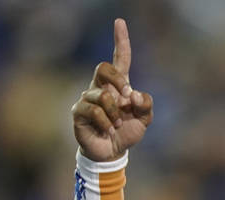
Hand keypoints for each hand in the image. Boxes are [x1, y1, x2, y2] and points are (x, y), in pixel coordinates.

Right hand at [71, 18, 153, 161]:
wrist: (112, 153)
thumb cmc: (126, 132)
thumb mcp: (144, 120)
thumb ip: (146, 105)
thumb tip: (134, 93)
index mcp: (119, 85)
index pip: (120, 58)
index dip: (120, 40)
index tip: (119, 22)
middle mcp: (101, 87)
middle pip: (104, 67)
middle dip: (118, 80)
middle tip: (127, 98)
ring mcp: (88, 98)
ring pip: (103, 96)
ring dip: (116, 113)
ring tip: (118, 125)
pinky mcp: (79, 111)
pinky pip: (95, 110)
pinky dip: (107, 122)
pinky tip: (109, 130)